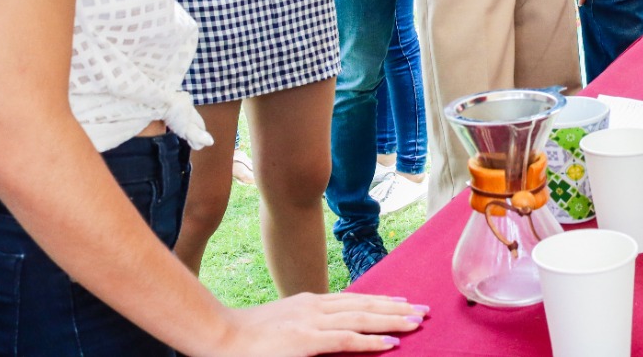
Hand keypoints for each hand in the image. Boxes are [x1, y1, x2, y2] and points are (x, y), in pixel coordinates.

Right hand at [204, 292, 426, 356]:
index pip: (354, 300)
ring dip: (393, 320)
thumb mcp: (283, 326)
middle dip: (396, 308)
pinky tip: (391, 342)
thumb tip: (326, 334)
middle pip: (365, 305)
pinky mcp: (306, 340)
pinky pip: (346, 339)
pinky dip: (371, 340)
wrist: (220, 336)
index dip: (380, 301)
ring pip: (362, 318)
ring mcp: (312, 322)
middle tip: (422, 309)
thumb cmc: (248, 338)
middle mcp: (316, 307)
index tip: (402, 301)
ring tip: (416, 321)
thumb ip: (308, 328)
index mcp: (310, 304)